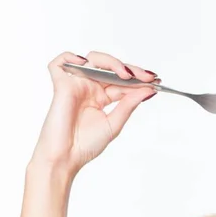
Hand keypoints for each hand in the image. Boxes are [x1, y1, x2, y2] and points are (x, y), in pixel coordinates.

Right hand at [30, 51, 158, 175]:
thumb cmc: (86, 146)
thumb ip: (129, 105)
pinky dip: (68, 57)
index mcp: (102, 97)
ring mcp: (76, 86)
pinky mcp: (62, 87)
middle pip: (111, 68)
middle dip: (132, 70)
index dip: (139, 80)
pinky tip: (86, 64)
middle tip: (148, 77)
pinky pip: (59, 64)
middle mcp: (90, 88)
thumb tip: (148, 90)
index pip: (123, 82)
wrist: (66, 158)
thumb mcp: (114, 124)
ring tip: (126, 75)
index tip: (156, 82)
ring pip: (93, 59)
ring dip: (112, 62)